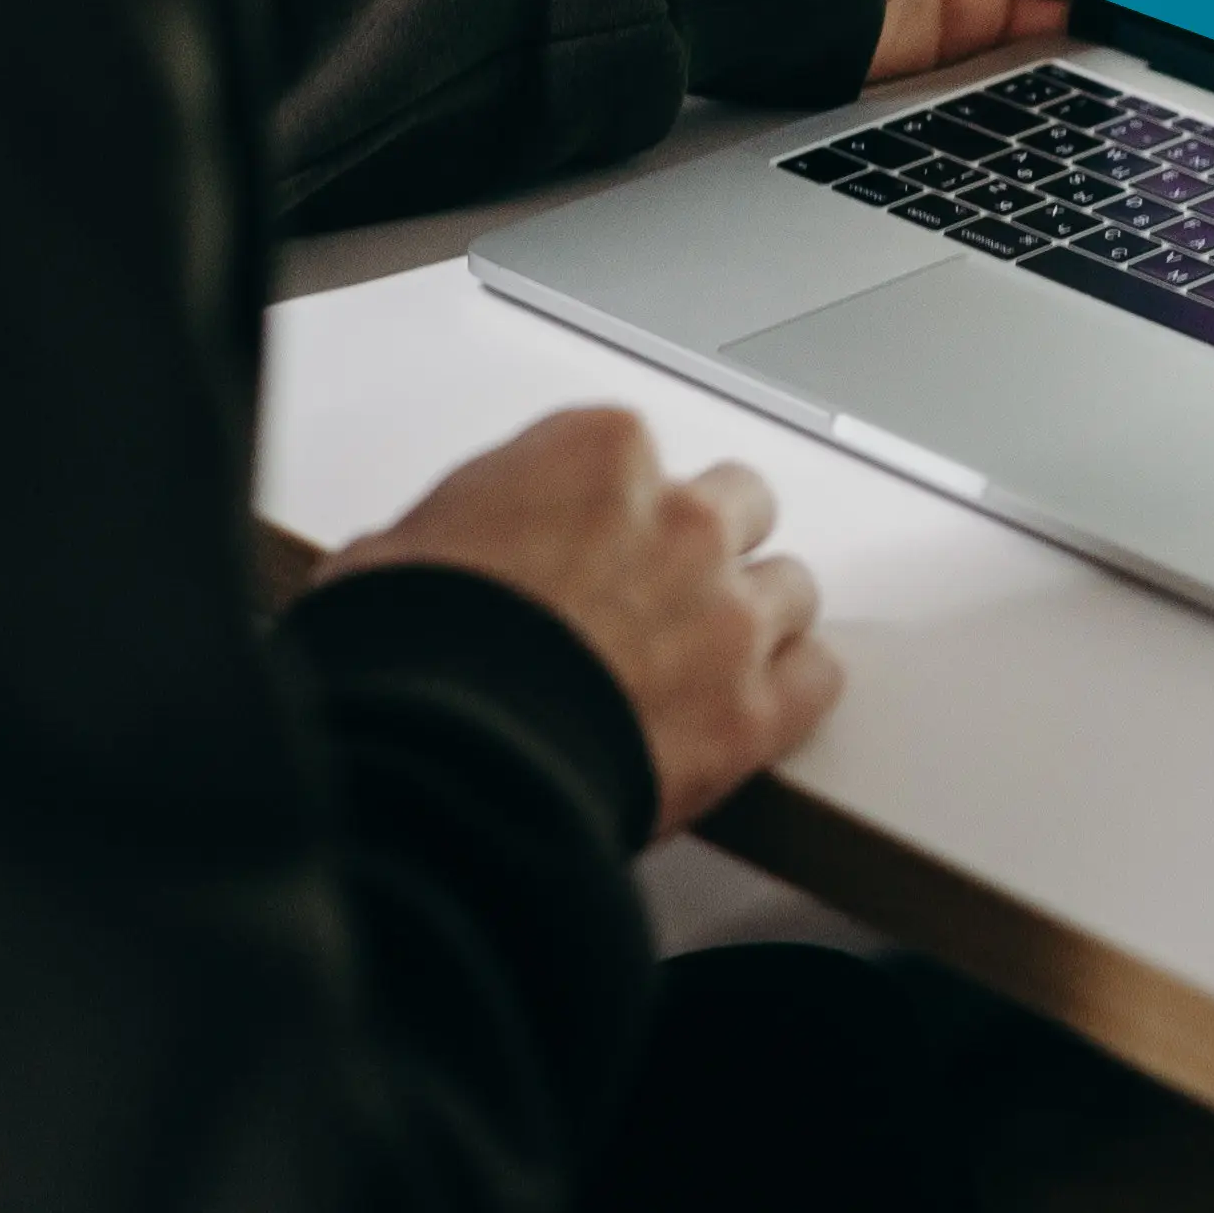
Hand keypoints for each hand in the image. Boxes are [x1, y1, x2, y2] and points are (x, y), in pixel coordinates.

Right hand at [307, 407, 839, 836]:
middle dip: (705, 544)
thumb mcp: (396, 551)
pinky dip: (792, 691)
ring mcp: (728, 611)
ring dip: (755, 618)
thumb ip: (459, 533)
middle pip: (740, 503)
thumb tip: (438, 562)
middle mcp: (680, 518)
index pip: (638, 452)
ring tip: (708, 660)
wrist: (444, 760)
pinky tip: (759, 708)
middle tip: (661, 592)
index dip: (614, 507)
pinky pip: (818, 677)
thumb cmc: (409, 655)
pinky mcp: (754, 709)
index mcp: (597, 455)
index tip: (592, 539)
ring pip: (790, 588)